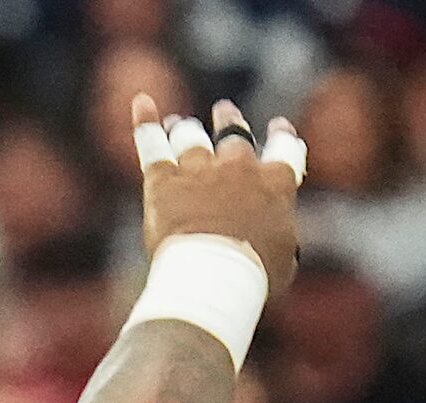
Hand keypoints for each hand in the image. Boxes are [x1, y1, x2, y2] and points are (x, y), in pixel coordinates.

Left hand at [133, 94, 304, 288]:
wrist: (213, 278)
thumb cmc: (253, 277)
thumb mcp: (284, 259)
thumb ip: (281, 235)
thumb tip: (279, 235)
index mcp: (275, 184)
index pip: (284, 149)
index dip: (281, 136)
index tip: (278, 127)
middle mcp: (239, 167)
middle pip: (234, 134)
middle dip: (229, 120)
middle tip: (224, 111)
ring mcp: (200, 170)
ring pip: (192, 136)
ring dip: (187, 129)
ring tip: (180, 124)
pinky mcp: (164, 181)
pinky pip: (152, 142)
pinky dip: (146, 121)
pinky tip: (141, 102)